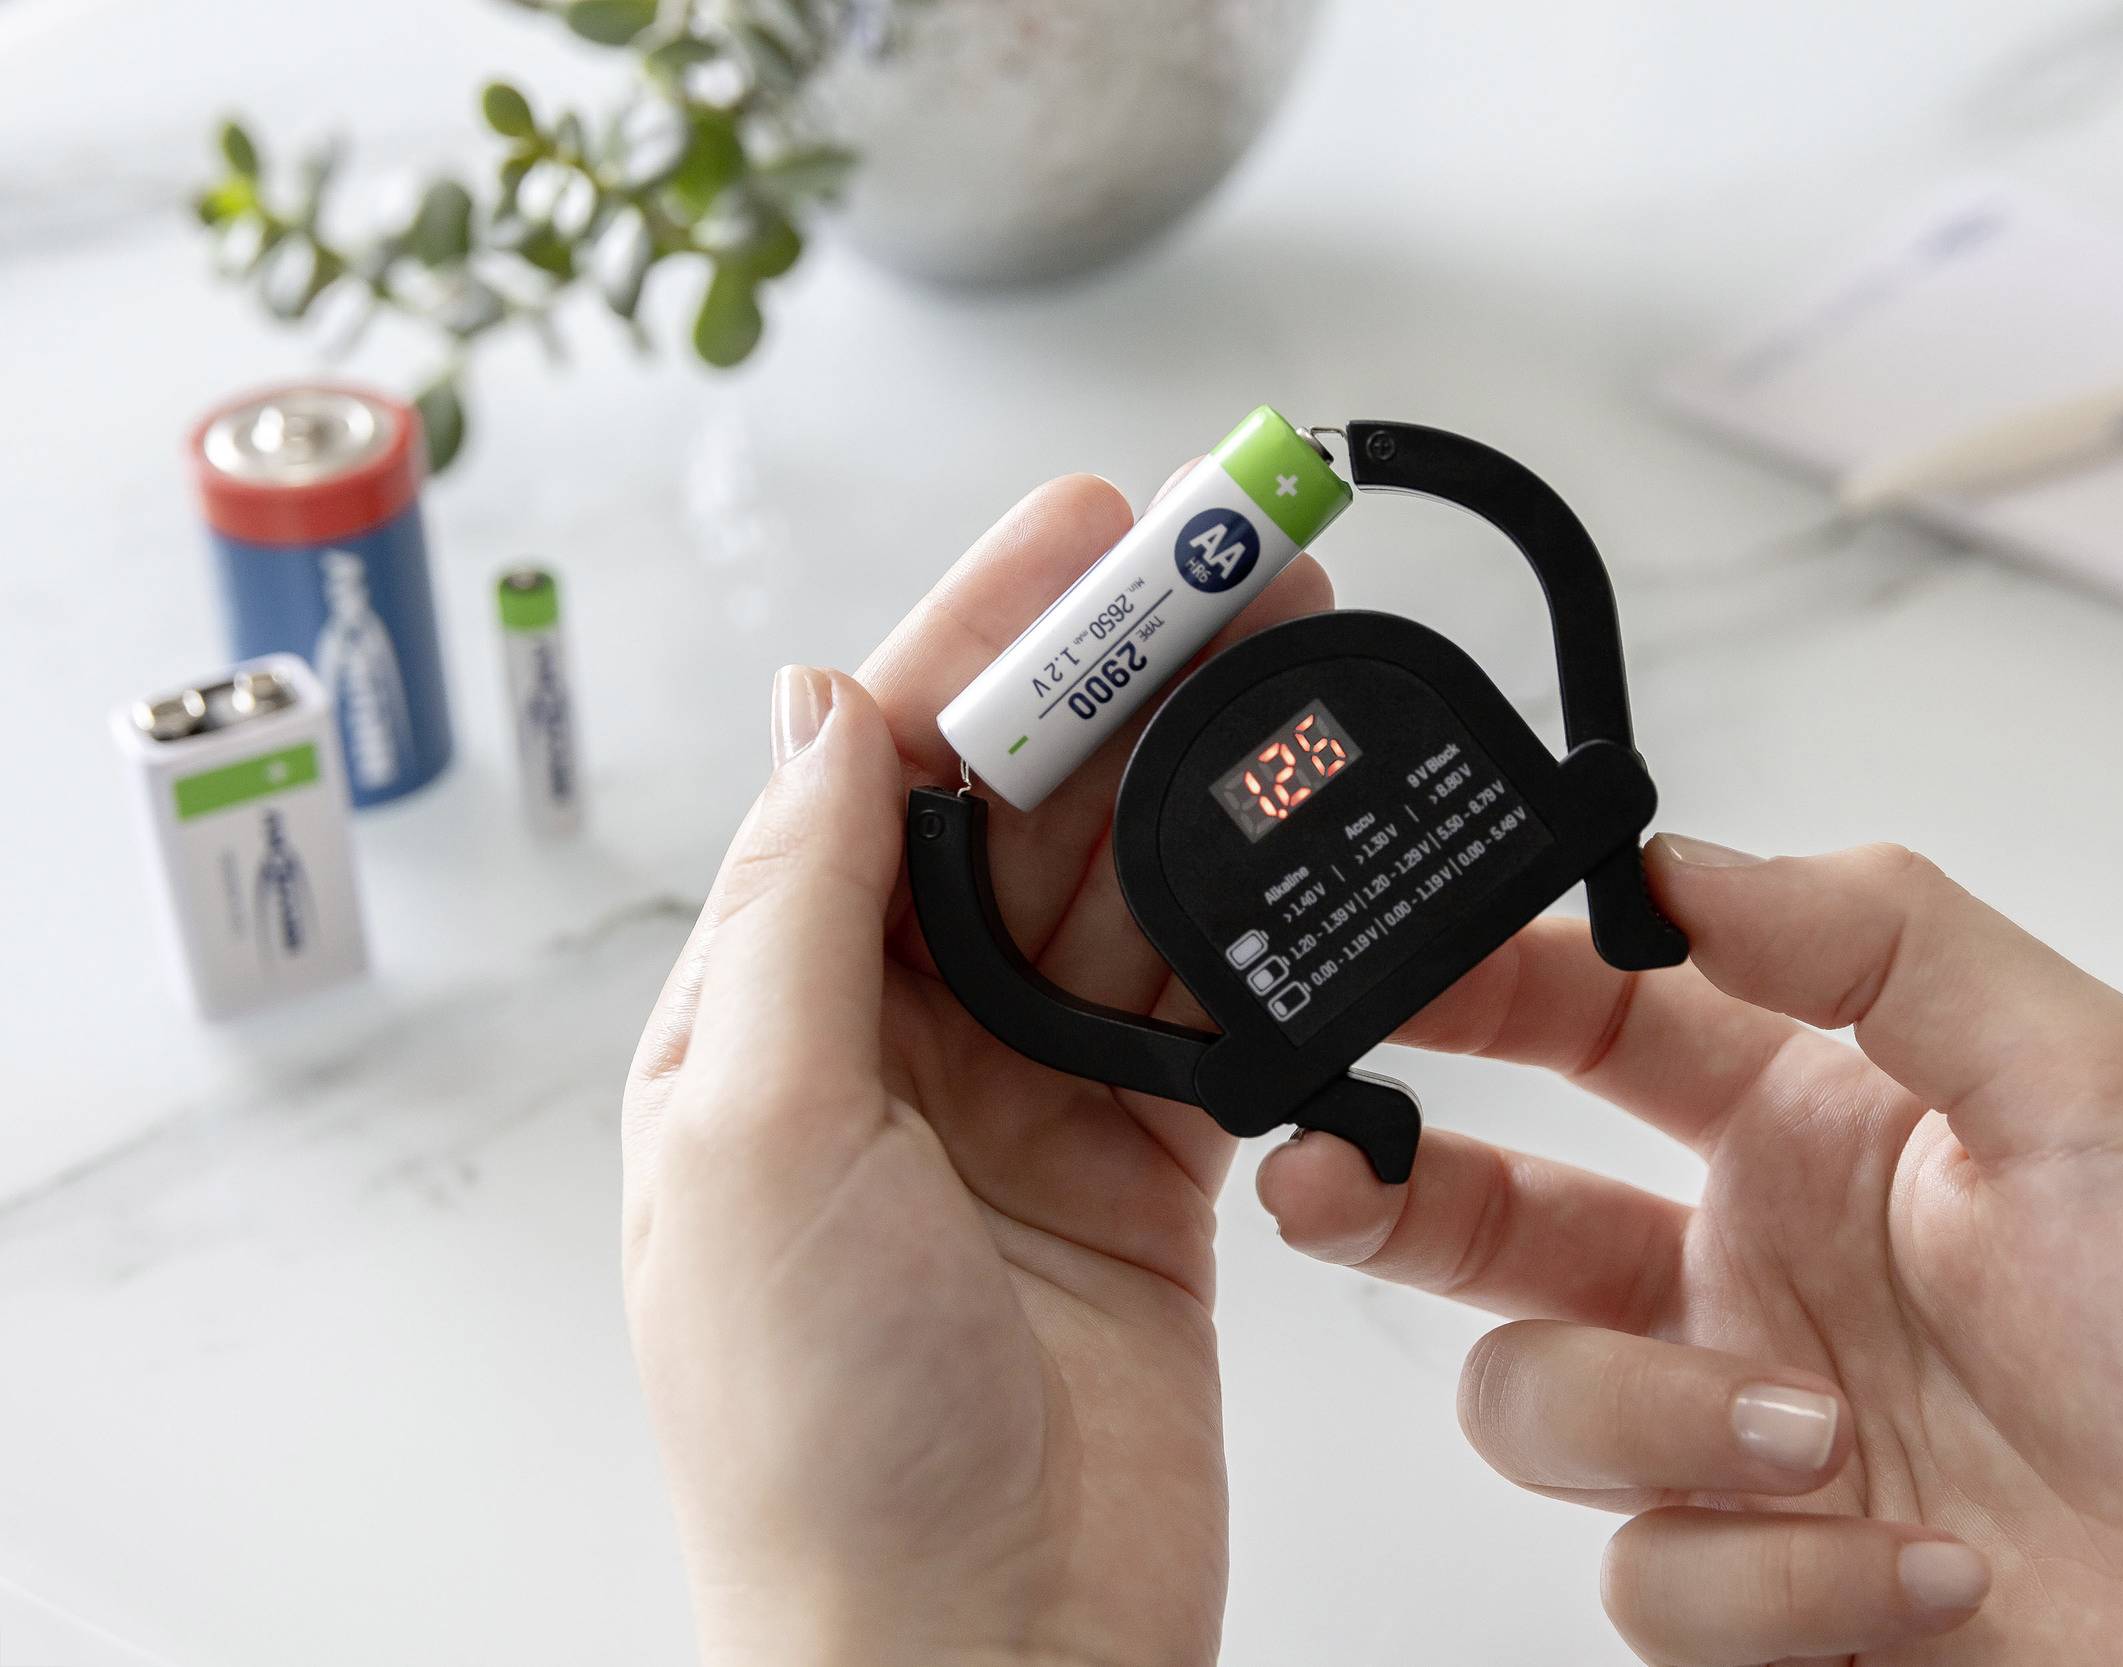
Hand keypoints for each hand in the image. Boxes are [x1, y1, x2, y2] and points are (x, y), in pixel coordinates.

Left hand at [622, 474, 1335, 1666]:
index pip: (884, 768)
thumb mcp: (756, 1140)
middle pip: (1027, 809)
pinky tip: (1318, 845)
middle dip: (1132, 678)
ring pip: (1131, 892)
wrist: (976, 1665)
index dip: (992, 635)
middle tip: (1247, 563)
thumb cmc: (819, 1450)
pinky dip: (1270, 929)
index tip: (1095, 526)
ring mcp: (1026, 1106)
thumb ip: (798, 909)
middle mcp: (893, 1046)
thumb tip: (817, 706)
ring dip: (1212, 778)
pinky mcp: (1142, 1174)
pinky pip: (1213, 1010)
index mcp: (768, 1019)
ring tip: (1308, 666)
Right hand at [1259, 839, 2122, 1663]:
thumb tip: (1680, 861)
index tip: (1375, 966)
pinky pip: (1649, 1579)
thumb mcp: (2089, 1078)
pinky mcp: (1756, 1579)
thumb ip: (1881, 941)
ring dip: (1657, 1425)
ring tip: (1819, 1435)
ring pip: (1534, 1406)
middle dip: (1382, 1188)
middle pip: (1487, 1209)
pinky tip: (1922, 1569)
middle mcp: (1746, 1261)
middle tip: (1323, 1172)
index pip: (1585, 1013)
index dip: (1465, 982)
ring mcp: (1736, 1425)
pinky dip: (1774, 1578)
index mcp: (1808, 1114)